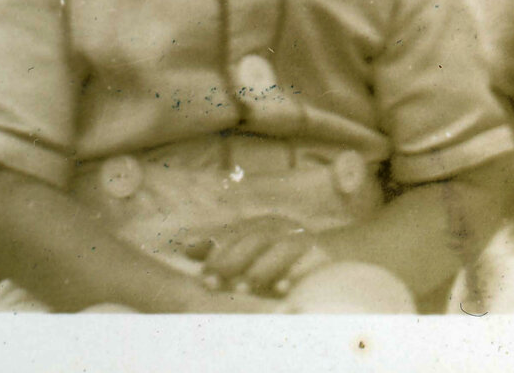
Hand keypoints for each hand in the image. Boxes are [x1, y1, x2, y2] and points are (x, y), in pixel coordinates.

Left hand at [188, 216, 330, 298]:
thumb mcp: (248, 254)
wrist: (329, 254)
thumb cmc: (277, 259)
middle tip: (212, 283)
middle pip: (255, 238)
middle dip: (232, 260)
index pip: (236, 233)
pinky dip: (295, 274)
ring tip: (241, 288)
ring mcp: (303, 239)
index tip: (202, 275)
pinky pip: (309, 263)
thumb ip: (219, 251)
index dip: (216, 251)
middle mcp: (282, 228)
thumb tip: (184, 247)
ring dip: (260, 269)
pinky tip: (282, 289)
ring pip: (281, 248)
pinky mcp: (322, 254)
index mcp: (261, 225)